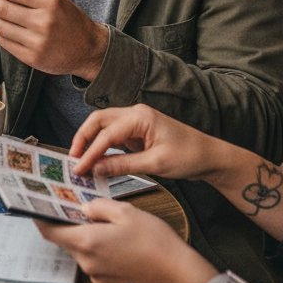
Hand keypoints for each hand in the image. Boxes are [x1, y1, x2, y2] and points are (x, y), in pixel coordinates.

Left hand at [0, 0, 107, 79]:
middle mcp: (42, 21)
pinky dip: (1, 32)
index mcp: (49, 1)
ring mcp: (37, 42)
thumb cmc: (69, 19)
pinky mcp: (32, 58)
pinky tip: (7, 28)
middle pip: (1, 8)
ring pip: (0, 26)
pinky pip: (4, 42)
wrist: (88, 49)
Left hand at [37, 199, 215, 282]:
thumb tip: (85, 208)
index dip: (40, 218)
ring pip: (81, 249)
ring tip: (97, 218)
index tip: (36, 206)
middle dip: (67, 222)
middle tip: (71, 204)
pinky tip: (112, 236)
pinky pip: (94, 260)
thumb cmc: (154, 241)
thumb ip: (99, 207)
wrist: (178, 273)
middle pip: (66, 240)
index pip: (51, 232)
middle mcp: (88, 262)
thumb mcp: (125, 212)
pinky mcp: (109, 282)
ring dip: (84, 234)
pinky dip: (96, 247)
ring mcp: (98, 275)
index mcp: (87, 242)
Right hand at [68, 104, 227, 183]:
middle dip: (83, 139)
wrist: (210, 156)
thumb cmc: (189, 156)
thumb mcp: (155, 164)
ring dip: (90, 141)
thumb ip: (122, 164)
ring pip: (103, 126)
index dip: (90, 152)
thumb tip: (96, 169)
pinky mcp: (137, 132)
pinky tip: (97, 160)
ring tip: (80, 160)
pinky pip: (113, 136)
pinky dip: (102, 146)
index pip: (106, 134)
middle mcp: (134, 114)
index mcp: (139, 117)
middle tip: (72, 159)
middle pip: (98, 121)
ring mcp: (135, 122)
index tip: (79, 168)